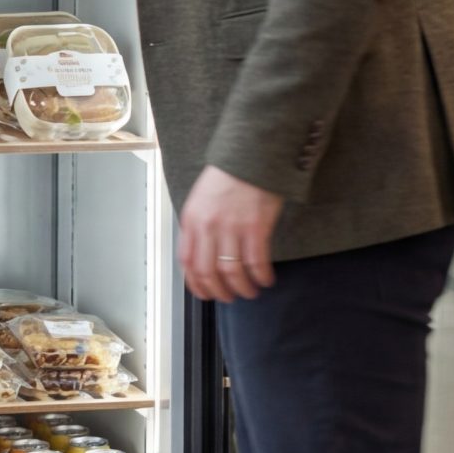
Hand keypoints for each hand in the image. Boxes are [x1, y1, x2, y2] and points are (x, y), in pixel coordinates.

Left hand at [179, 167, 282, 302]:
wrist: (252, 155)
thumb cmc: (229, 176)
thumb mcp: (201, 199)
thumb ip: (198, 226)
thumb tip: (201, 255)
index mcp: (192, 219)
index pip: (187, 262)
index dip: (196, 285)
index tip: (206, 293)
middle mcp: (208, 226)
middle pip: (208, 272)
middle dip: (219, 292)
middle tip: (230, 297)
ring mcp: (232, 227)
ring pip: (232, 272)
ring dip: (242, 288)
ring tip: (250, 291)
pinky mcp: (256, 227)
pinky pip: (256, 262)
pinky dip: (261, 276)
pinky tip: (266, 279)